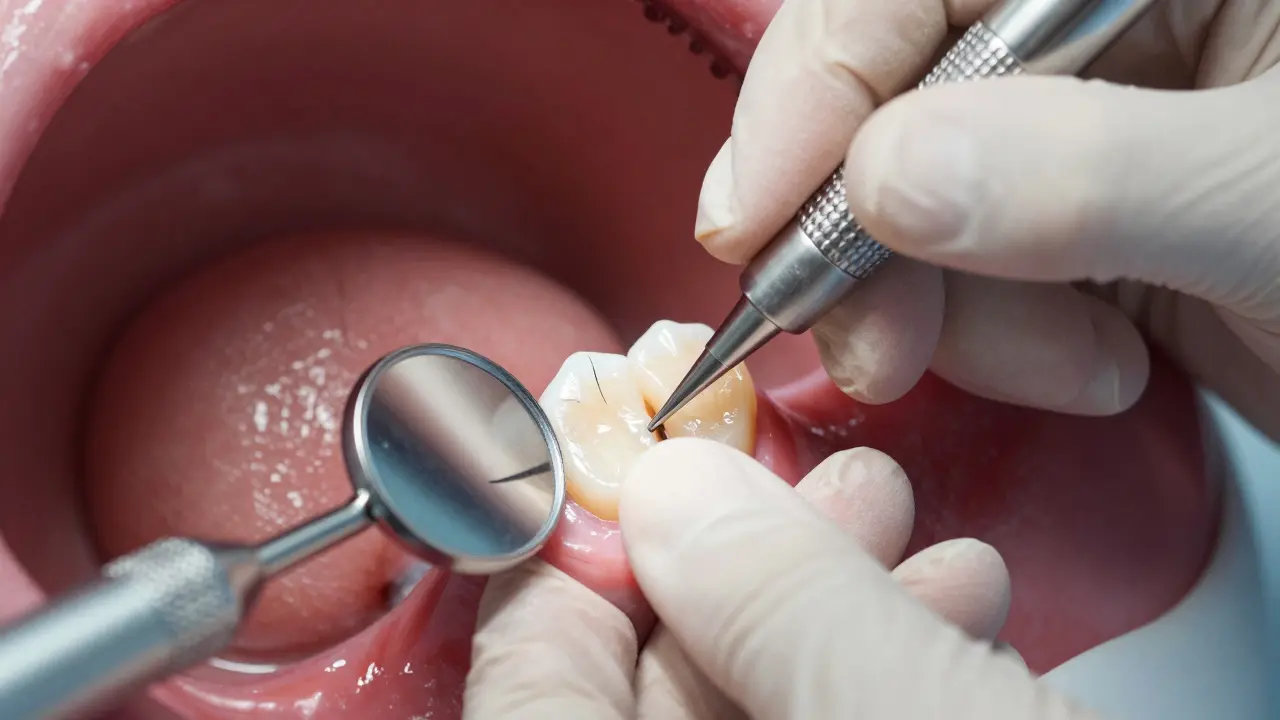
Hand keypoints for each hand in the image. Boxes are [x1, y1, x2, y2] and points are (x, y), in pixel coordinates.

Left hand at [462, 439, 1084, 718]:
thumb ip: (777, 605)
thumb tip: (682, 493)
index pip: (528, 674)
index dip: (577, 541)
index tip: (631, 450)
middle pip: (648, 674)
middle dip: (741, 554)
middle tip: (802, 468)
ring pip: (754, 694)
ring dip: (831, 595)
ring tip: (899, 515)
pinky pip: (826, 718)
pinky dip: (882, 663)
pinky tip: (954, 604)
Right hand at [693, 0, 1279, 438]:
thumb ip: (1088, 174)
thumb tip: (885, 183)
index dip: (819, 81)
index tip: (753, 210)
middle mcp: (1113, 22)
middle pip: (900, 93)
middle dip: (868, 230)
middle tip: (859, 339)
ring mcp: (1092, 125)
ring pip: (919, 201)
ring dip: (946, 308)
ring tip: (1064, 365)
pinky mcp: (1084, 221)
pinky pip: (972, 272)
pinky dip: (999, 338)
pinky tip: (1094, 364)